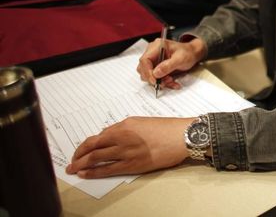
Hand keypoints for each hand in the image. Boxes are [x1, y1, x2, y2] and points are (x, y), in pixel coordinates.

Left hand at [66, 116, 191, 178]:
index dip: (85, 145)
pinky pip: (108, 169)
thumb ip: (124, 129)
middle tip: (72, 162)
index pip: (98, 136)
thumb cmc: (166, 128)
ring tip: (74, 169)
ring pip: (96, 158)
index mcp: (125, 125)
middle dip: (78, 155)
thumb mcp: (142, 122)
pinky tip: (86, 174)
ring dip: (81, 165)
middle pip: (92, 147)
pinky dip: (94, 172)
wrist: (182, 136)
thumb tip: (110, 138)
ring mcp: (126, 151)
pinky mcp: (133, 164)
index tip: (80, 151)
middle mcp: (122, 136)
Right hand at [137, 37, 206, 89]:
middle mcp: (152, 52)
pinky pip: (155, 77)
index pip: (144, 60)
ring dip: (159, 81)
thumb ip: (168, 66)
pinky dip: (163, 82)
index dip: (147, 72)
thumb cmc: (188, 53)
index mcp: (157, 46)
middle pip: (143, 69)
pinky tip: (172, 81)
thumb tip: (156, 73)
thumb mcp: (180, 59)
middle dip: (154, 78)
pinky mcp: (156, 67)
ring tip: (171, 80)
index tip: (155, 80)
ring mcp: (153, 60)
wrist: (192, 54)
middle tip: (166, 81)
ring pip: (148, 75)